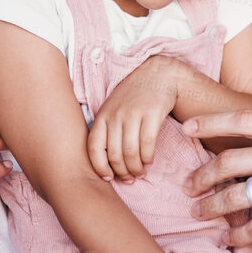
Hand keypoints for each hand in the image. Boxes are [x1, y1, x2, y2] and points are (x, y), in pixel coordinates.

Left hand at [87, 55, 182, 182]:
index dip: (99, 167)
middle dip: (122, 172)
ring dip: (136, 168)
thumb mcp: (113, 110)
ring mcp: (133, 114)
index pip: (94, 148)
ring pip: (131, 153)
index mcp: (102, 116)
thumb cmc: (134, 98)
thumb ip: (107, 131)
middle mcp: (115, 115)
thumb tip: (107, 164)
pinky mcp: (152, 114)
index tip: (108, 178)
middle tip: (130, 178)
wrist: (158, 75)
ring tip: (140, 171)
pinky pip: (147, 144)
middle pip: (114, 155)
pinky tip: (149, 160)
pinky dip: (148, 158)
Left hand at [183, 97, 251, 250]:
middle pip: (229, 160)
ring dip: (211, 207)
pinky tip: (229, 241)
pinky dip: (238, 237)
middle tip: (188, 185)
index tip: (187, 128)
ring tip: (200, 213)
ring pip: (235, 196)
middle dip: (201, 174)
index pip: (243, 119)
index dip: (210, 122)